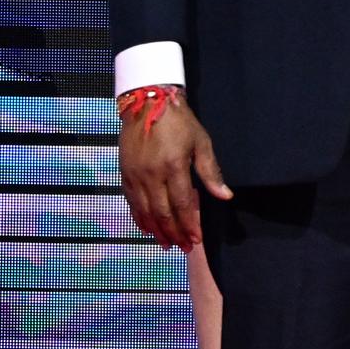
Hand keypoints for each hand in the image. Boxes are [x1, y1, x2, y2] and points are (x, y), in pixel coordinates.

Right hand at [121, 93, 229, 246]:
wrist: (147, 101)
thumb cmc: (178, 121)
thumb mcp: (201, 142)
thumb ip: (211, 172)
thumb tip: (225, 196)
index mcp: (173, 166)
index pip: (182, 205)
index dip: (189, 225)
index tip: (196, 240)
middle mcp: (152, 174)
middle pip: (163, 213)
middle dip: (174, 234)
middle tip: (183, 247)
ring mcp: (135, 175)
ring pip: (145, 212)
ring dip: (157, 231)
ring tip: (167, 244)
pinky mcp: (125, 173)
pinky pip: (131, 202)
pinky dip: (139, 218)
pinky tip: (147, 228)